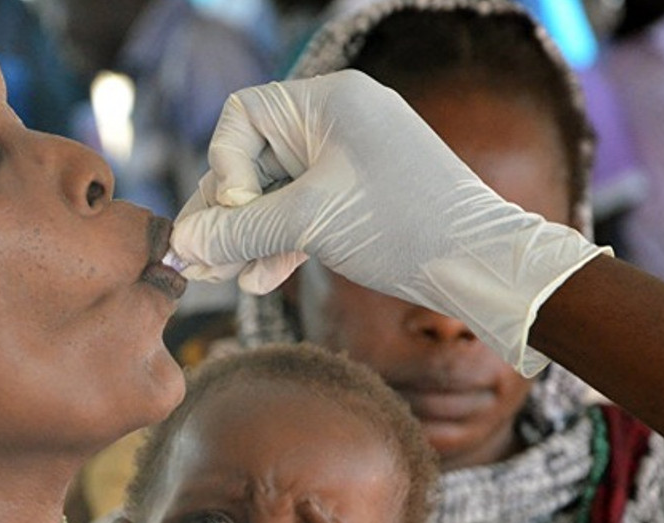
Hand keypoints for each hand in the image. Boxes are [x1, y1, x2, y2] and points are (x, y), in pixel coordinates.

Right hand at [171, 70, 608, 374]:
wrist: (482, 265)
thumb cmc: (405, 226)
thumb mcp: (310, 224)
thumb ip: (239, 230)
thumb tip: (182, 240)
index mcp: (330, 101)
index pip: (242, 116)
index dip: (226, 167)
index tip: (237, 215)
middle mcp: (336, 122)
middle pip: (253, 161)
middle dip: (226, 215)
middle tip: (197, 261)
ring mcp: (347, 161)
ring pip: (274, 194)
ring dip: (247, 238)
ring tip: (220, 278)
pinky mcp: (356, 198)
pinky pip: (302, 213)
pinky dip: (279, 244)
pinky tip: (260, 280)